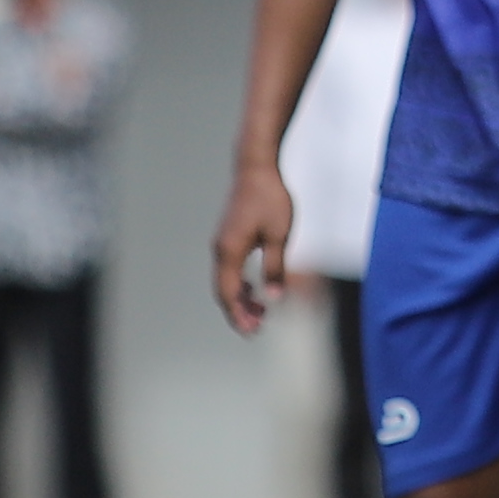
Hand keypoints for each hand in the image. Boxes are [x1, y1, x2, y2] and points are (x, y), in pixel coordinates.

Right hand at [209, 155, 300, 336]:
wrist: (255, 167)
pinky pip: (229, 268)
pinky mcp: (228, 236)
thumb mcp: (278, 235)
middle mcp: (221, 249)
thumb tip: (274, 296)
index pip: (228, 293)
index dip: (238, 315)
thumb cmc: (269, 197)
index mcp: (230, 251)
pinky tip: (253, 288)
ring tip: (260, 311)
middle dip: (239, 311)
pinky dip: (239, 283)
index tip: (252, 330)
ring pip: (225, 280)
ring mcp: (222, 242)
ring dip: (240, 298)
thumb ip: (274, 267)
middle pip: (223, 290)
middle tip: (258, 326)